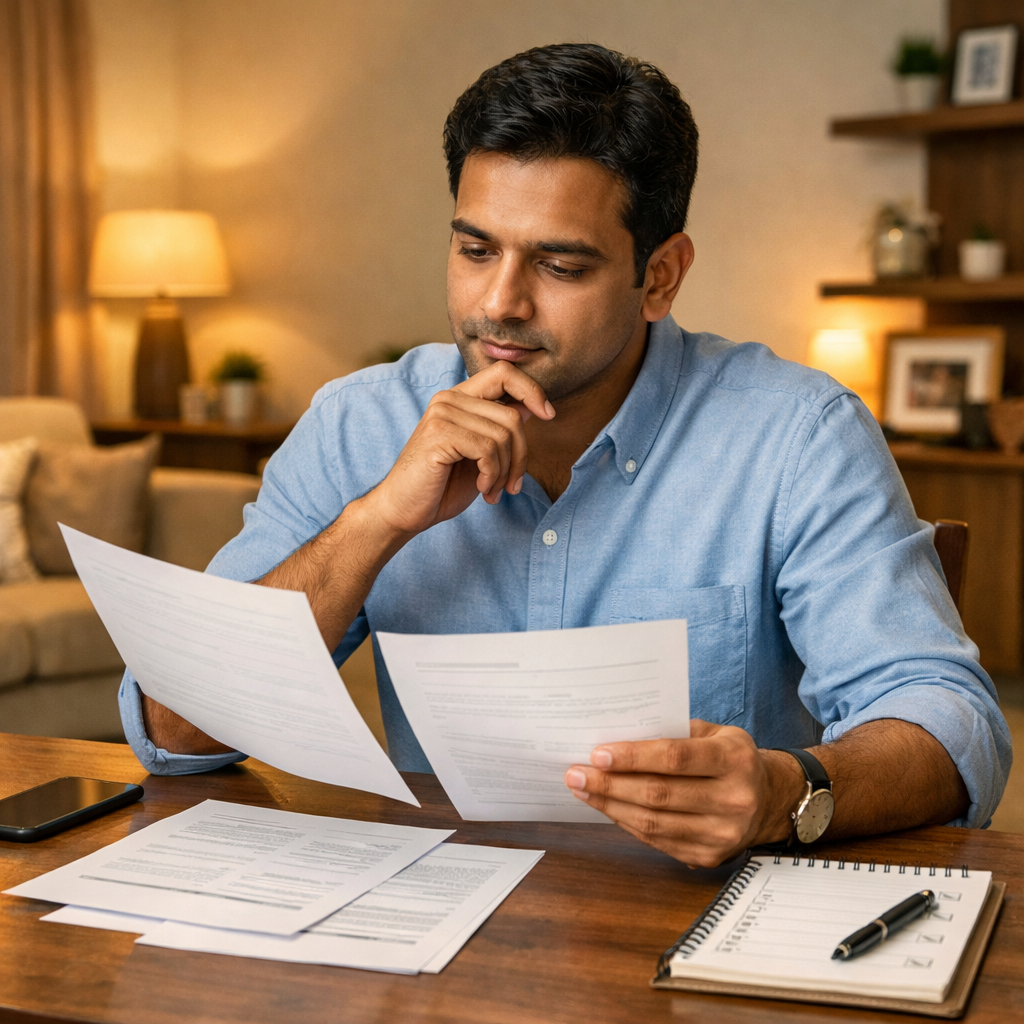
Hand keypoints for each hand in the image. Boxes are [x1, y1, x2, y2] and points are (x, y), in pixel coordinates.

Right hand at [368, 361, 554, 535]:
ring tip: (492, 490)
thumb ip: (500, 429)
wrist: (403, 511)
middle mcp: (449, 399)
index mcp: (459, 399)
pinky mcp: (439, 434)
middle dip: (520, 457)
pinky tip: (482, 489)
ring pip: (503, 435)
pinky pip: (488, 450)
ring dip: (505, 472)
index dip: (532, 390)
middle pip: (512, 416)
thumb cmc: (441, 486)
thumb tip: (531, 407)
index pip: (504, 372)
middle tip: (511, 485)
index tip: (548, 415)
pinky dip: (492, 475)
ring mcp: (442, 414)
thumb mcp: (480, 456)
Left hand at [563, 720, 803, 867]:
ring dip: (610, 805)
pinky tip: (606, 807)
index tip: (598, 753)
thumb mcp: (715, 732)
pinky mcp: (708, 857)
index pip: (676, 758)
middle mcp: (734, 800)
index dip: (634, 757)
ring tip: (581, 789)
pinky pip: (657, 841)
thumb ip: (674, 731)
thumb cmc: (731, 758)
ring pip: (653, 823)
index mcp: (735, 760)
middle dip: (610, 783)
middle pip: (658, 794)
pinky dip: (625, 823)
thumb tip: (619, 733)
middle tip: (575, 772)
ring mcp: (722, 834)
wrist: (770, 800)